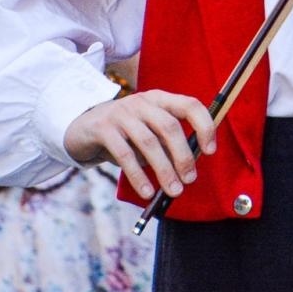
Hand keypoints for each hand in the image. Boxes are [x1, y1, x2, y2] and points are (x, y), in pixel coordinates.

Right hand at [63, 90, 216, 199]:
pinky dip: (138, 175)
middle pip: (169, 126)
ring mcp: (121, 113)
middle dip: (183, 156)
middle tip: (189, 180)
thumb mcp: (148, 133)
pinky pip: (125, 154)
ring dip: (164, 170)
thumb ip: (167, 144)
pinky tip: (146, 192)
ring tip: (173, 191)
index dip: (204, 126)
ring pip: (149, 142)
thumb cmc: (125, 134)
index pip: (190, 105)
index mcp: (159, 99)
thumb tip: (188, 168)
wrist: (82, 127)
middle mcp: (142, 102)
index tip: (210, 151)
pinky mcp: (104, 128)